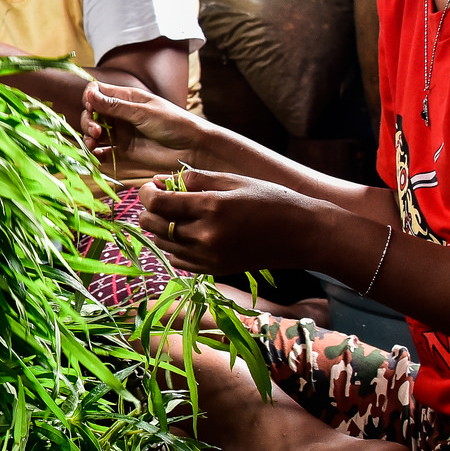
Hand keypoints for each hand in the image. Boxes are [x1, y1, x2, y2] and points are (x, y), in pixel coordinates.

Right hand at [81, 80, 206, 176]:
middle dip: (88, 121)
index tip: (91, 109)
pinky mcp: (124, 151)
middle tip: (95, 132)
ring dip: (89, 137)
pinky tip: (96, 156)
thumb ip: (115, 106)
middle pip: (92, 113)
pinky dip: (96, 153)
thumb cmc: (173, 123)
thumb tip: (89, 94)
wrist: (193, 149)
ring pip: (95, 132)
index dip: (90, 99)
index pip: (97, 93)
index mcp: (127, 98)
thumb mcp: (143, 112)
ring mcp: (122, 133)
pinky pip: (104, 151)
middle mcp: (121, 114)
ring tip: (93, 145)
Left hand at [132, 169, 332, 277]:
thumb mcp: (233, 180)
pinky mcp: (215, 270)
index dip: (147, 193)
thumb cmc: (270, 199)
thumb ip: (194, 179)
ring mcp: (210, 257)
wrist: (302, 234)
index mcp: (212, 207)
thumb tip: (159, 181)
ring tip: (176, 215)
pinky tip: (188, 233)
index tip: (151, 186)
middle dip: (149, 210)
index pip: (158, 204)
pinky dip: (174, 246)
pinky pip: (178, 260)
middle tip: (160, 198)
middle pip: (154, 225)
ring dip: (161, 228)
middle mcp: (207, 236)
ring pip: (162, 244)